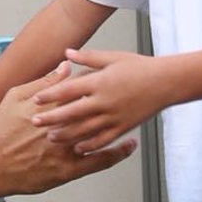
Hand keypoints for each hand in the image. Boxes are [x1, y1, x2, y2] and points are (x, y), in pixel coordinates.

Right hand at [0, 66, 134, 197]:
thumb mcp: (14, 97)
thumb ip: (43, 83)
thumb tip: (64, 67)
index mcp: (51, 106)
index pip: (81, 90)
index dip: (95, 83)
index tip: (106, 78)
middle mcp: (62, 127)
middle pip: (94, 110)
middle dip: (111, 101)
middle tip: (125, 93)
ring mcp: (67, 149)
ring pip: (100, 133)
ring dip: (119, 124)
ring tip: (134, 115)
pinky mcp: (68, 169)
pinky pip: (99, 160)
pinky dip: (116, 153)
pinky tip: (128, 146)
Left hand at [30, 49, 162, 150]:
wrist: (166, 82)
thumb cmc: (141, 68)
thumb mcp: (112, 57)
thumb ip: (88, 57)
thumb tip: (66, 53)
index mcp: (100, 81)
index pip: (69, 89)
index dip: (51, 94)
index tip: (36, 99)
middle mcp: (104, 101)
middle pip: (72, 112)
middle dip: (51, 118)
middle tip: (35, 122)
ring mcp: (114, 116)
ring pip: (85, 129)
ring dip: (66, 134)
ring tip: (51, 137)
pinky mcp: (123, 127)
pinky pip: (103, 140)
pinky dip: (89, 145)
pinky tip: (78, 149)